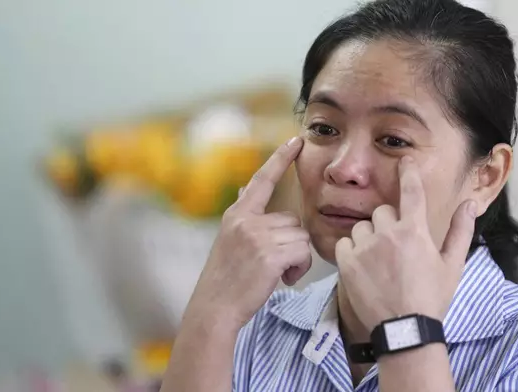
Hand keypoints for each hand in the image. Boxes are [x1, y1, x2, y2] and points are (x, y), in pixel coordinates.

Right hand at [187, 137, 311, 328]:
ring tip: (276, 273)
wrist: (214, 308)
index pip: (262, 179)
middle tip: (274, 264)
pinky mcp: (269, 256)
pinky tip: (283, 279)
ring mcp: (257, 237)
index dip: (280, 159)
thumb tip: (247, 188)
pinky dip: (300, 269)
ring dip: (297, 258)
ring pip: (301, 237)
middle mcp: (246, 221)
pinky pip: (303, 253)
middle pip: (292, 219)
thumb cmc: (225, 278)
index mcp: (237, 214)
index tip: (296, 141)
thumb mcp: (228, 238)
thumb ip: (243, 215)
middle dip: (291, 242)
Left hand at [335, 156, 477, 331]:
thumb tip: (470, 204)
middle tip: (393, 249)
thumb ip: (460, 230)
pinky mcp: (347, 262)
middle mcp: (388, 233)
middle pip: (381, 212)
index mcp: (415, 231)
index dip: (408, 173)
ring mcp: (365, 247)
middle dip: (387, 225)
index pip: (411, 191)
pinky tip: (362, 268)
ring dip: (368, 238)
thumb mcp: (453, 265)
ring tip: (378, 263)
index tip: (405, 161)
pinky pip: (344, 243)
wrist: (405, 329)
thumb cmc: (432, 298)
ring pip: (362, 227)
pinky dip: (351, 252)